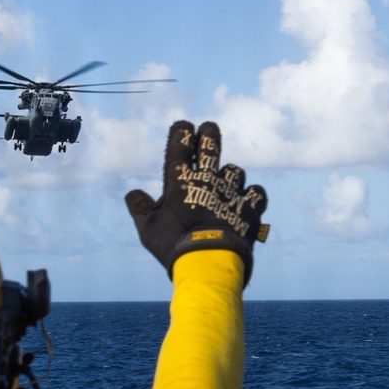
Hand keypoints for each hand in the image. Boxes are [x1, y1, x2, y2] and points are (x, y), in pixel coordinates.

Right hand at [125, 121, 268, 285]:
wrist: (207, 262)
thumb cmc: (172, 246)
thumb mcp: (147, 229)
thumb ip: (139, 208)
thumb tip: (131, 193)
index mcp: (180, 181)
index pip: (180, 145)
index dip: (181, 132)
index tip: (183, 126)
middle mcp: (207, 179)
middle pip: (210, 144)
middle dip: (209, 133)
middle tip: (208, 129)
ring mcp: (231, 191)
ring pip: (234, 170)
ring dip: (230, 176)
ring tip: (226, 186)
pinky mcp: (249, 207)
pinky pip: (256, 192)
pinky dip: (251, 196)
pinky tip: (246, 202)